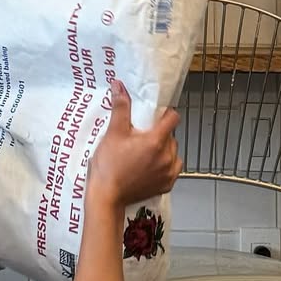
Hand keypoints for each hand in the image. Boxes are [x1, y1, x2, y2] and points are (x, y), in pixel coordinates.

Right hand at [89, 80, 181, 208]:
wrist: (107, 195)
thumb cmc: (109, 164)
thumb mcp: (113, 132)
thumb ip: (120, 108)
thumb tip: (119, 85)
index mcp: (156, 141)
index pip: (173, 118)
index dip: (165, 114)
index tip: (154, 117)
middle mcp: (167, 156)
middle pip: (171, 136)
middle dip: (159, 133)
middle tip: (140, 137)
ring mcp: (169, 172)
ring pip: (173, 152)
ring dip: (163, 150)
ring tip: (143, 153)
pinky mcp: (167, 185)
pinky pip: (172, 169)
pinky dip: (164, 165)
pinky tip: (148, 166)